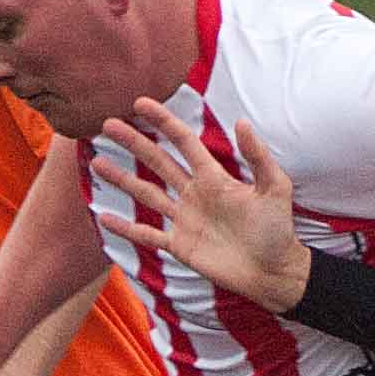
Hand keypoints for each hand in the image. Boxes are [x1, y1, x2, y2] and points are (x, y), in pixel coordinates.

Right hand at [92, 100, 311, 315]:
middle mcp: (195, 194)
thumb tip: (242, 122)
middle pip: (158, 162)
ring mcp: (185, 220)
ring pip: (146, 194)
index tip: (140, 103)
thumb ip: (258, 157)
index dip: (163, 122)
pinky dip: (126, 228)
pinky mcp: (180, 246)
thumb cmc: (278, 230)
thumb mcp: (275, 188)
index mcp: (214, 178)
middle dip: (134, 143)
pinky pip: (147, 235)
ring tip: (96, 162)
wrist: (274, 272)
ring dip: (122, 178)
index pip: (183, 142)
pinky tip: (104, 217)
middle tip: (108, 125)